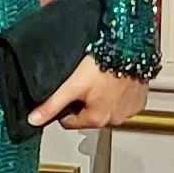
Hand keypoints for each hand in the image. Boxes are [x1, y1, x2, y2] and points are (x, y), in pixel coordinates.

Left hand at [29, 55, 148, 130]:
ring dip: (101, 100)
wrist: (129, 50)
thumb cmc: (103, 65)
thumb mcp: (71, 86)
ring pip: (106, 110)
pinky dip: (117, 95)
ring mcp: (129, 110)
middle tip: (84, 84)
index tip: (66, 95)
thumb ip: (51, 105)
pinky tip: (112, 82)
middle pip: (88, 117)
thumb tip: (34, 120)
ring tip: (99, 81)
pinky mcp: (139, 100)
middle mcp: (116, 119)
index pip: (69, 123)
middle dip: (83, 104)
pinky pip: (123, 103)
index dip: (63, 109)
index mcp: (97, 119)